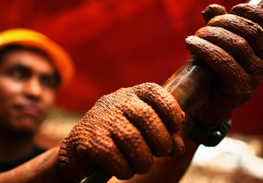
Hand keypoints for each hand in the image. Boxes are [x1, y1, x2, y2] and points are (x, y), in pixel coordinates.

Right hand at [58, 83, 184, 179]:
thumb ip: (165, 136)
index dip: (171, 109)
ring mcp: (99, 118)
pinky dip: (124, 168)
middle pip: (146, 116)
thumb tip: (179, 147)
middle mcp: (115, 101)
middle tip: (161, 153)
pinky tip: (125, 170)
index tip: (176, 128)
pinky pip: (111, 154)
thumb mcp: (146, 133)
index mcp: (133, 94)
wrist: (83, 150)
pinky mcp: (85, 137)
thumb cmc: (122, 139)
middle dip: (161, 140)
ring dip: (144, 160)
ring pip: (130, 138)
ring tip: (144, 166)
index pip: (154, 92)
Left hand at [185, 3, 262, 127]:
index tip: (232, 9)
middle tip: (203, 28)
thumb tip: (212, 8)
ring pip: (237, 46)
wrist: (208, 102)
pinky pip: (225, 64)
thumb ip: (218, 24)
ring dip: (211, 36)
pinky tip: (191, 45)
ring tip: (193, 38)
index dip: (252, 12)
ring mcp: (255, 78)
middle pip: (250, 32)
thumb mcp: (217, 44)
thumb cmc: (213, 70)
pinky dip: (205, 50)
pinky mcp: (240, 90)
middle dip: (223, 23)